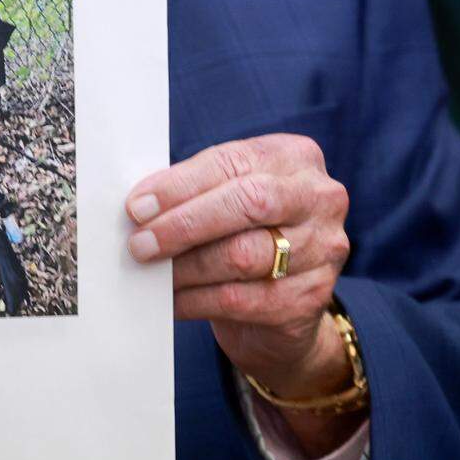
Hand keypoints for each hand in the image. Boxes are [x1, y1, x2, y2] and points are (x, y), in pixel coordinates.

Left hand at [125, 134, 359, 455]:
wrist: (281, 301)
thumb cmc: (240, 233)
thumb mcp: (223, 197)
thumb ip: (192, 192)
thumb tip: (139, 206)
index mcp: (293, 157)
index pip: (231, 163)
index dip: (180, 185)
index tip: (137, 207)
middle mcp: (319, 197)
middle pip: (248, 203)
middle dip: (184, 224)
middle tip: (139, 244)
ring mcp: (322, 248)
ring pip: (242, 255)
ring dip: (184, 267)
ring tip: (149, 272)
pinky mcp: (309, 298)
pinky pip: (239, 299)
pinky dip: (194, 300)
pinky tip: (170, 301)